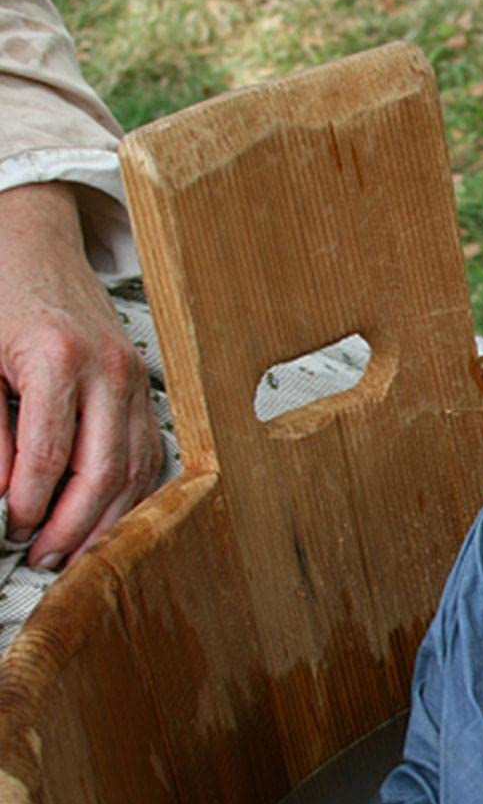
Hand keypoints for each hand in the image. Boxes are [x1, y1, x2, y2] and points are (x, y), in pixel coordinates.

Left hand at [0, 182, 158, 568]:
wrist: (36, 247)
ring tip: (73, 551)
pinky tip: (106, 519)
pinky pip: (147, 458)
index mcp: (58, 358)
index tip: (11, 529)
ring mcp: (136, 383)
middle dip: (73, 527)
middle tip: (42, 556)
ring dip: (105, 522)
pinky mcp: (147, 392)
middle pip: (103, 474)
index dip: (31, 505)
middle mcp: (108, 372)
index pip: (51, 456)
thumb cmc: (1, 295)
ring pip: (134, 474)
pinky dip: (129, 497)